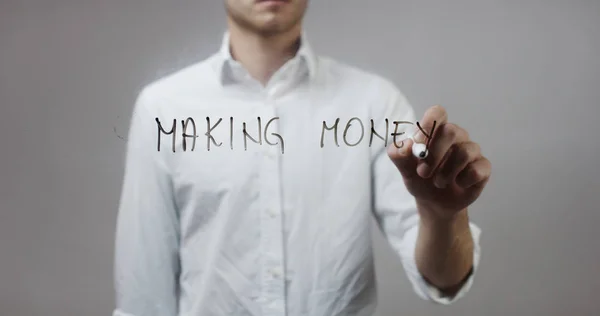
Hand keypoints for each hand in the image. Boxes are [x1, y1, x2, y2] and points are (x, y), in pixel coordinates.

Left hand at [387, 105, 491, 219]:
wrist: (434, 202)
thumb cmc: (420, 178)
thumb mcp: (404, 169)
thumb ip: (399, 155)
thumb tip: (405, 145)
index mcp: (436, 130)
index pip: (438, 113)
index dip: (429, 123)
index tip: (418, 142)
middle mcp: (455, 136)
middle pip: (451, 131)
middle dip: (434, 154)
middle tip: (422, 172)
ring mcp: (471, 150)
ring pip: (464, 152)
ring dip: (446, 172)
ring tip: (438, 183)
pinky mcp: (482, 167)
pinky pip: (476, 170)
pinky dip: (463, 181)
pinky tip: (458, 184)